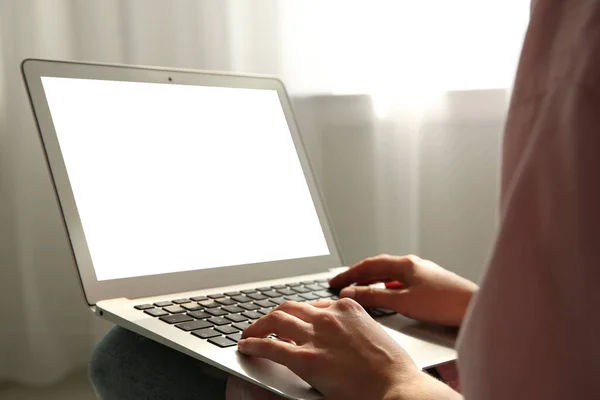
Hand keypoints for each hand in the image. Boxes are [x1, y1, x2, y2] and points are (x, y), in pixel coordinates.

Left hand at [238, 299, 449, 399]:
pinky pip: (271, 347)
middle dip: (274, 315)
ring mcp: (316, 336)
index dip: (299, 315)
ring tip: (249, 334)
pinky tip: (246, 347)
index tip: (293, 321)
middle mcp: (328, 316)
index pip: (313, 305)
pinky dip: (254, 345)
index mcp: (347, 308)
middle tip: (265, 324)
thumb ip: (354, 329)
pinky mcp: (306, 359)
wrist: (398, 388)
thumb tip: (341, 335)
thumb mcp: (375, 335)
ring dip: (258, 326)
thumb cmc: (393, 368)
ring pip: (276, 321)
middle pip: (290, 308)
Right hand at [329, 254, 477, 326]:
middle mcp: (413, 265)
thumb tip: (352, 292)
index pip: (369, 265)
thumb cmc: (445, 303)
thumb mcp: (403, 301)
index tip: (335, 281)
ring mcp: (422, 274)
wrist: (475, 308)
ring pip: (390, 275)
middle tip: (341, 284)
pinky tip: (387, 295)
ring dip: (372, 282)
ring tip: (359, 290)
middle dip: (358, 276)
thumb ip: (375, 296)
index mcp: (405, 264)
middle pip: (379, 267)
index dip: (349, 273)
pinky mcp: (430, 285)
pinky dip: (387, 287)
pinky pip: (400, 282)